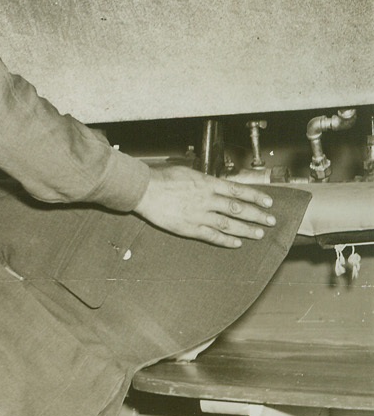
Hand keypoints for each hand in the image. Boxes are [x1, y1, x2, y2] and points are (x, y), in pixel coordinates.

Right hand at [135, 164, 274, 247]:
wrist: (144, 190)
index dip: (255, 196)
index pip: (238, 190)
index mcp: (207, 184)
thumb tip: (218, 185)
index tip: (268, 201)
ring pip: (228, 223)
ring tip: (258, 234)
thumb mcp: (187, 172)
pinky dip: (226, 240)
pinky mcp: (190, 227)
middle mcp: (207, 200)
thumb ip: (204, 181)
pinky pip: (212, 236)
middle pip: (238, 208)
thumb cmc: (162, 178)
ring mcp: (199, 215)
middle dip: (257, 215)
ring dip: (246, 229)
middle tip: (270, 220)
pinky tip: (236, 243)